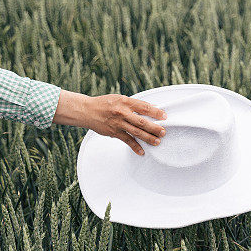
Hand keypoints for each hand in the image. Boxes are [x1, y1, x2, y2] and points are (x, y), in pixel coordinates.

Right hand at [52, 90, 166, 154]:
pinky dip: (135, 147)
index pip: (144, 107)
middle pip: (141, 121)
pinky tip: (142, 151)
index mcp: (125, 102)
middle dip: (154, 127)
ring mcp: (118, 123)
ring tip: (157, 141)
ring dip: (148, 138)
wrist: (86, 110)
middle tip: (163, 132)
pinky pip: (127, 141)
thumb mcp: (119, 99)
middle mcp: (122, 112)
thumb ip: (134, 104)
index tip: (164, 116)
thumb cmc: (104, 104)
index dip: (155, 112)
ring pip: (136, 132)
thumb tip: (150, 109)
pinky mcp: (114, 132)